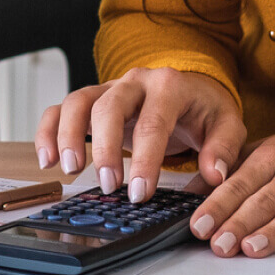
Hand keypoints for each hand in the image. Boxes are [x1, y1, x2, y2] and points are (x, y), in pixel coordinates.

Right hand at [34, 67, 246, 201]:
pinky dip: (47, 132)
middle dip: (105, 149)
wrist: (190, 88)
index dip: (145, 159)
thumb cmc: (204, 109)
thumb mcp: (226, 124)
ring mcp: (108, 88)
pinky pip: (60, 109)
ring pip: (77, 102)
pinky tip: (47, 160)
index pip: (153, 121)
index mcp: (169, 85)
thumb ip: (223, 148)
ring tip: (71, 171)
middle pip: (108, 107)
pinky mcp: (91, 100)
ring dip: (68, 136)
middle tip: (109, 186)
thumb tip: (214, 174)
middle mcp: (134, 81)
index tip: (141, 192)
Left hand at [188, 120, 274, 257]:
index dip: (218, 206)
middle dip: (239, 223)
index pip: (240, 183)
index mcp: (274, 156)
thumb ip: (232, 170)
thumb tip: (190, 192)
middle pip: (266, 200)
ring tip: (253, 248)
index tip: (198, 226)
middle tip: (218, 246)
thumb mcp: (269, 150)